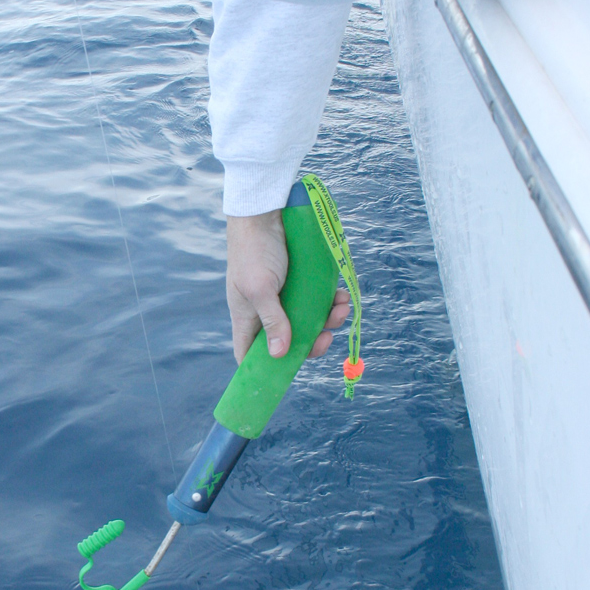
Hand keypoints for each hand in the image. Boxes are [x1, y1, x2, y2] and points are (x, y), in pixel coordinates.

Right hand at [227, 210, 350, 363]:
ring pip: (308, 321)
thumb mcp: (260, 288)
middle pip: (287, 342)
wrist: (265, 212)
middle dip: (311, 343)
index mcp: (247, 317)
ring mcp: (284, 297)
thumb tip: (281, 355)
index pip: (249, 354)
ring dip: (328, 319)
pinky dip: (331, 302)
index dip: (263, 370)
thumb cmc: (254, 250)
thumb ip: (272, 321)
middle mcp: (265, 311)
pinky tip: (341, 295)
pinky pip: (318, 300)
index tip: (284, 377)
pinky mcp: (300, 282)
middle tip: (327, 337)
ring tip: (341, 308)